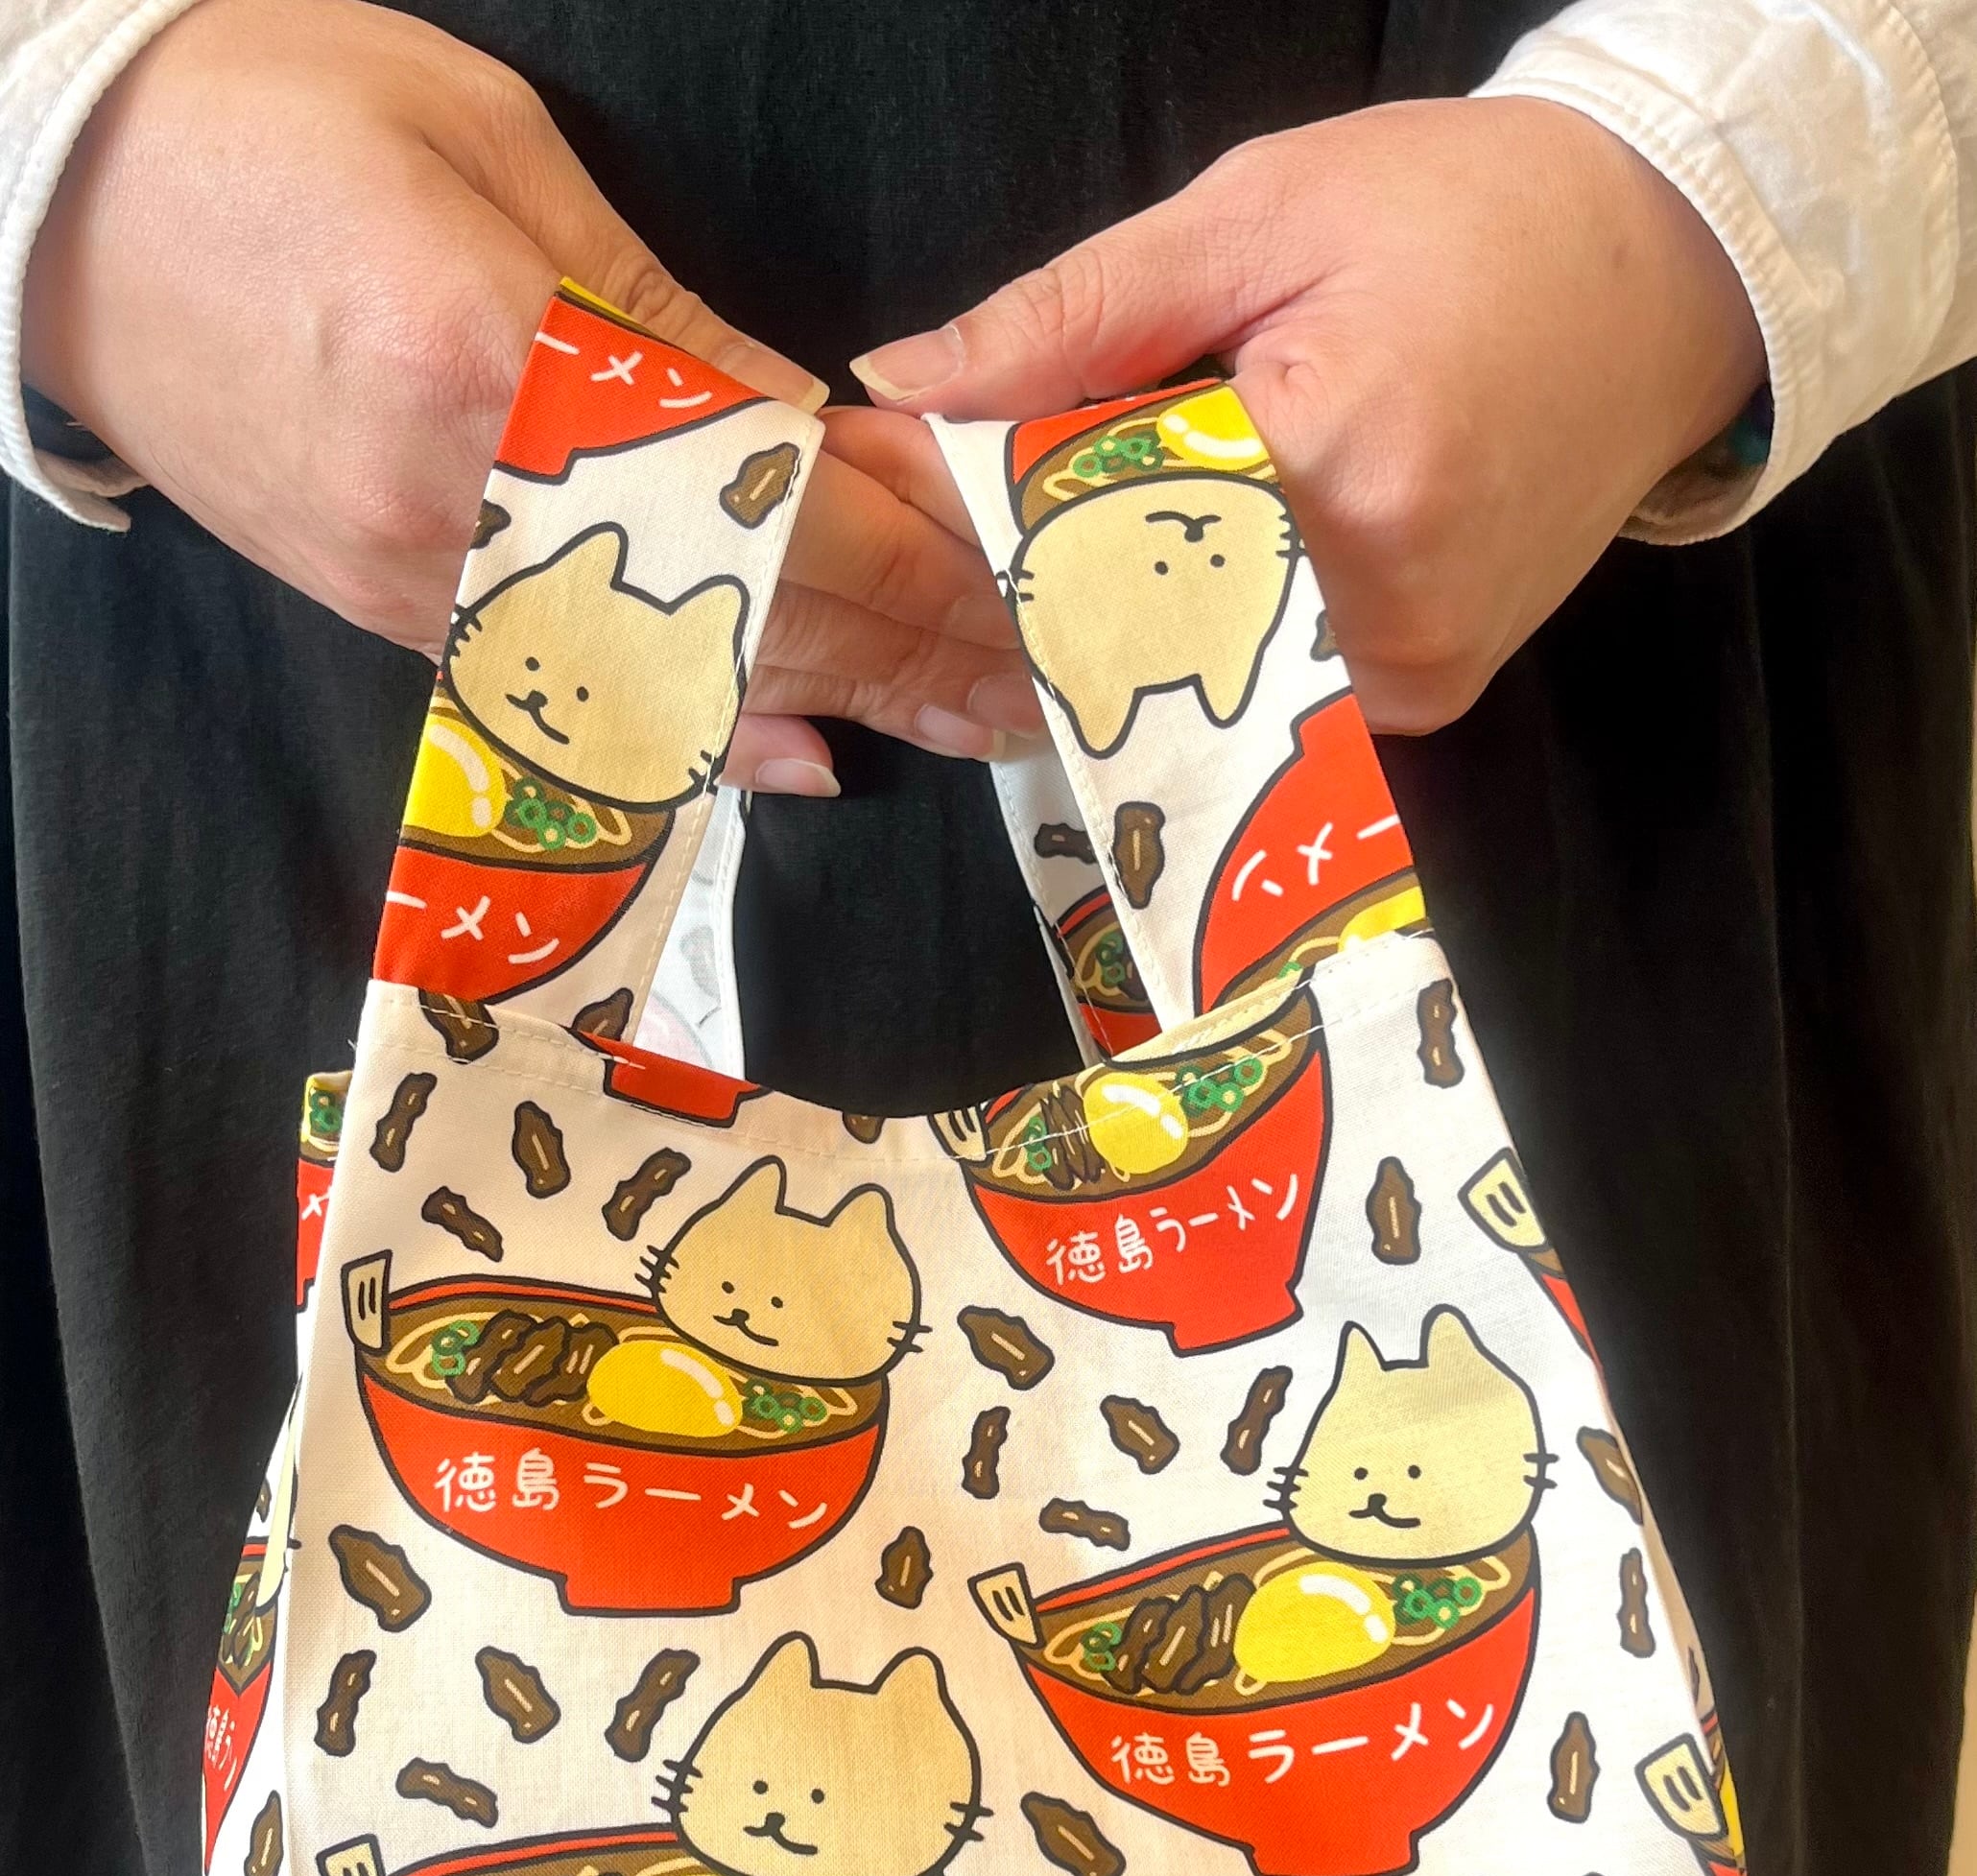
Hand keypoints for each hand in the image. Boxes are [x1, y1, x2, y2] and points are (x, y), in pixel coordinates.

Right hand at [24, 0, 1039, 788]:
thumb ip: (664, 322)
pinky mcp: (389, 613)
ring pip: (671, 674)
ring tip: (968, 728)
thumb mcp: (496, 157)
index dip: (907, 536)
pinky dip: (704, 732)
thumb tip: (814, 433)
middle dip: (906, 645)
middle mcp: (460, 509)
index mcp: (494, 363)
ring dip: (837, 704)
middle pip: (737, 607)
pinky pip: (578, 696)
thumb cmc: (276, 115)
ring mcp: (417, 583)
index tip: (1017, 562)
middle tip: (1042, 681)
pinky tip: (803, 762)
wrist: (63, 204)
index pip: (764, 492)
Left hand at [852, 99, 1765, 733]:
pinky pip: (1269, 688)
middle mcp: (1381, 609)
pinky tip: (1187, 568)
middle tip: (959, 524)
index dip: (981, 531)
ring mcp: (1411, 675)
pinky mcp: (1431, 696)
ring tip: (1080, 536)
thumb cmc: (1470, 216)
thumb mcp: (1258, 215)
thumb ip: (1075, 315)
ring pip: (1197, 675)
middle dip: (1034, 581)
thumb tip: (906, 385)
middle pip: (1137, 628)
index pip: (1093, 542)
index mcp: (1334, 470)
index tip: (897, 507)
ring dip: (1119, 614)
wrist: (1668, 272)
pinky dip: (1209, 635)